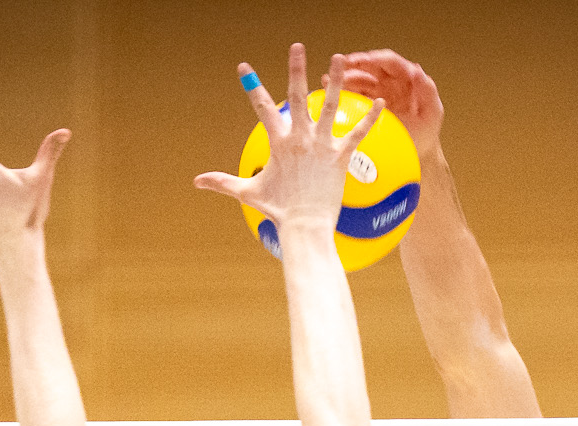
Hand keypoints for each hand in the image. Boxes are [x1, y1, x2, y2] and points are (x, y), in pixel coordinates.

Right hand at [194, 44, 383, 234]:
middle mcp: (300, 138)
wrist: (304, 227)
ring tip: (338, 58)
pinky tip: (380, 101)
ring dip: (335, 81)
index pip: (262, 107)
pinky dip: (370, 118)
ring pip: (330, 106)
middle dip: (296, 69)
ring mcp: (322, 146)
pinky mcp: (340, 157)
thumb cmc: (278, 211)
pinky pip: (358, 133)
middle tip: (297, 46)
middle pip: (298, 96)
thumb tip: (196, 182)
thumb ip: (223, 182)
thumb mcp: (248, 192)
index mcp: (278, 142)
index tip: (244, 66)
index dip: (252, 85)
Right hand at [340, 50, 442, 158]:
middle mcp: (390, 82)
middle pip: (370, 66)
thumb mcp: (432, 113)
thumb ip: (428, 92)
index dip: (375, 59)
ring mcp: (377, 93)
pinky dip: (341, 90)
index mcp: (406, 80)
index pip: (390, 63)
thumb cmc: (425, 133)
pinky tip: (328, 88)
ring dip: (345, 76)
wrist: (415, 153)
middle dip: (355, 64)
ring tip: (331, 79)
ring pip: (359, 78)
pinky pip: (353, 94)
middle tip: (340, 65)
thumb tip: (417, 71)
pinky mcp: (367, 106)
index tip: (363, 60)